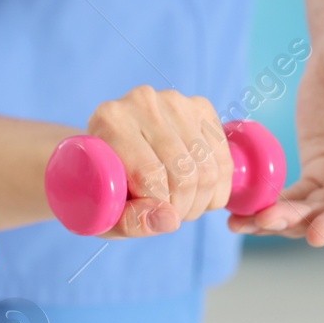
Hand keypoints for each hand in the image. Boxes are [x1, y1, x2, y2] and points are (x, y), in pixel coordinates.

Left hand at [86, 86, 233, 237]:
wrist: (106, 153)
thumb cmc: (99, 187)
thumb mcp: (102, 213)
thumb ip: (130, 221)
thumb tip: (170, 219)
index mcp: (109, 121)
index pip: (150, 175)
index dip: (159, 207)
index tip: (150, 217)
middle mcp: (141, 101)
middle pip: (184, 172)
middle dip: (183, 208)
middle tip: (168, 215)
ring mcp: (175, 101)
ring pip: (208, 169)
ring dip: (201, 201)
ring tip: (180, 206)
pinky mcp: (200, 107)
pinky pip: (223, 160)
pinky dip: (218, 189)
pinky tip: (199, 194)